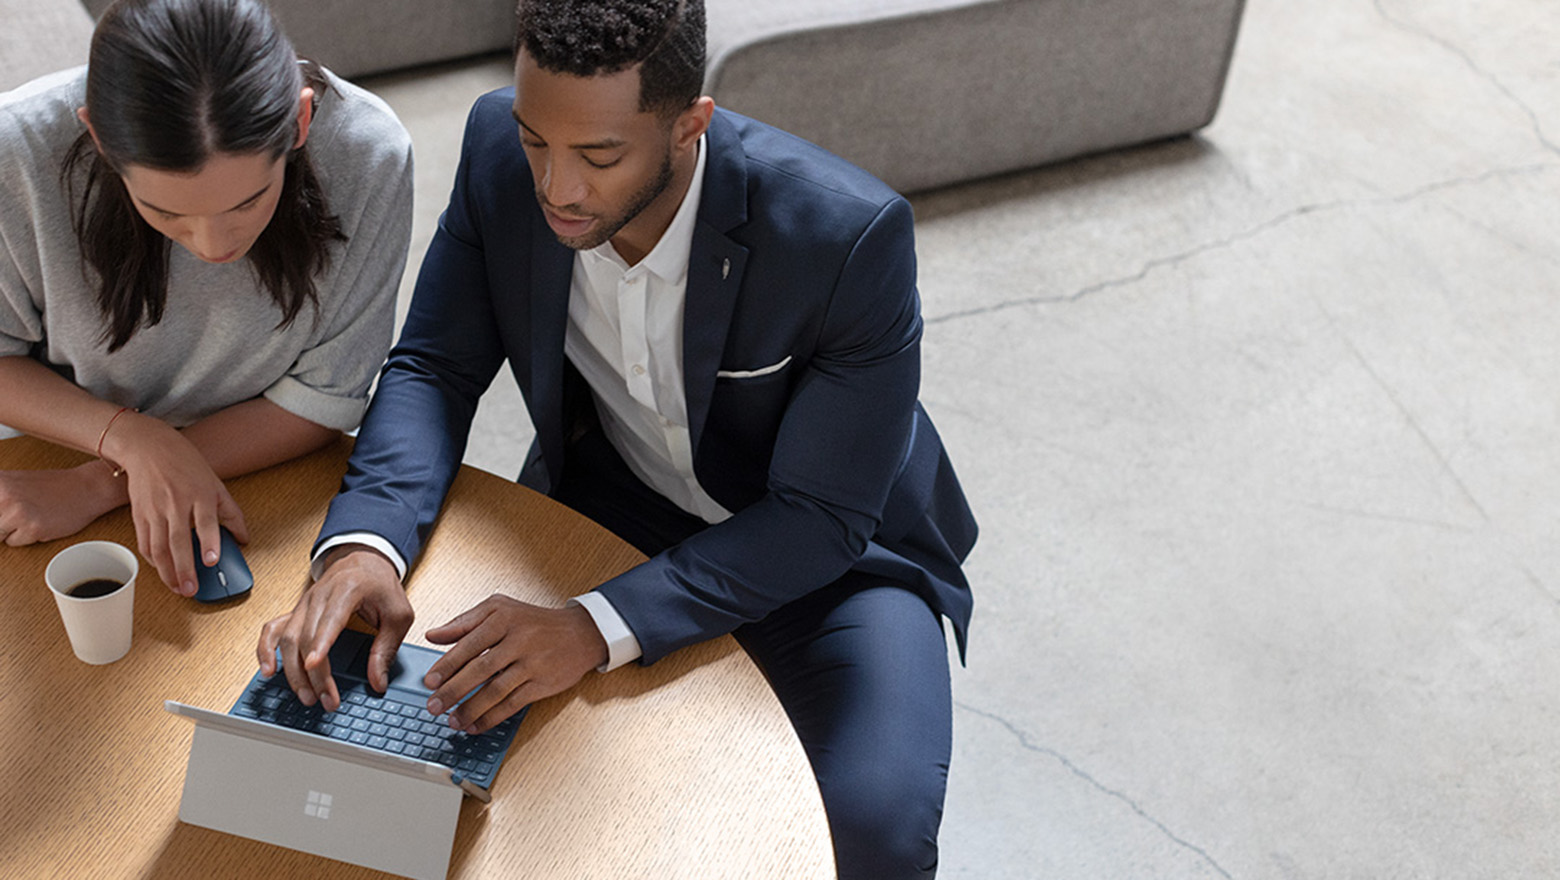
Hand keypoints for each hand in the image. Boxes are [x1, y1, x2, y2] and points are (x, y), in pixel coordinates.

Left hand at [0, 463, 123, 544]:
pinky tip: (38, 523)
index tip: (2, 519)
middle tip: (18, 516)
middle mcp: (2, 494)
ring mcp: (16, 510)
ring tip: (27, 517)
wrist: (87, 488)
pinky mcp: (32, 527)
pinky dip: (24, 537)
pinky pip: (13, 543)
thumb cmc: (51, 487)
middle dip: (0, 525)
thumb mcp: (11, 483)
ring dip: (9, 531)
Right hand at [100, 411, 249, 595]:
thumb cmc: (186, 465)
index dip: (209, 541)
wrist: (149, 447)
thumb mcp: (215, 484)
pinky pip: (145, 542)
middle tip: (191, 589)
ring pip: (158, 546)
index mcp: (199, 494)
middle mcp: (176, 503)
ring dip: (167, 571)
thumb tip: (243, 539)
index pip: (205, 521)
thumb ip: (230, 513)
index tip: (212, 560)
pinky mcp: (139, 514)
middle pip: (178, 541)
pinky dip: (152, 560)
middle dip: (184, 568)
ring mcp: (155, 509)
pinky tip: (162, 571)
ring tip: (178, 588)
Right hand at [256, 545, 412, 710]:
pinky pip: (272, 630)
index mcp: (348, 590)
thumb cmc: (381, 586)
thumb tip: (378, 682)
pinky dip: (265, 650)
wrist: (363, 560)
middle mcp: (319, 596)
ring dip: (292, 670)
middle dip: (313, 673)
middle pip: (306, 636)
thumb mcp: (398, 614)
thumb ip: (387, 648)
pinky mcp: (295, 611)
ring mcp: (303, 604)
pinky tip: (268, 670)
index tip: (313, 664)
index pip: (330, 619)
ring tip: (306, 696)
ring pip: (287, 638)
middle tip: (325, 700)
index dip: (320, 643)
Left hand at [423, 596, 606, 733]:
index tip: (429, 681)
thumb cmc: (534, 621)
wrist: (580, 633)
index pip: (469, 644)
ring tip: (452, 721)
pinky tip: (476, 725)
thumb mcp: (499, 609)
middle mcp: (519, 640)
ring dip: (471, 709)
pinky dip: (492, 718)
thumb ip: (464, 622)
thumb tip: (433, 636)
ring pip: (496, 691)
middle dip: (454, 690)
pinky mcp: (543, 684)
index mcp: (503, 618)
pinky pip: (513, 704)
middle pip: (480, 669)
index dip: (447, 665)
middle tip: (434, 706)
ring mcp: (532, 663)